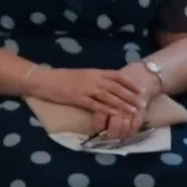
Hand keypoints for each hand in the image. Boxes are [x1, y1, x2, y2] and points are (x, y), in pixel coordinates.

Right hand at [25, 66, 145, 120]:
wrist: (44, 80)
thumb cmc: (61, 78)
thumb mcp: (80, 74)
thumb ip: (94, 78)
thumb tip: (107, 84)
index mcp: (93, 72)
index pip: (116, 75)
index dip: (129, 83)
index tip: (139, 89)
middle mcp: (92, 79)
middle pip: (116, 87)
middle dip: (130, 96)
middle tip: (142, 104)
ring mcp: (86, 89)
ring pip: (109, 97)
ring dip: (123, 105)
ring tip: (133, 111)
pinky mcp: (79, 98)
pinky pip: (96, 105)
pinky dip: (107, 110)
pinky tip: (115, 115)